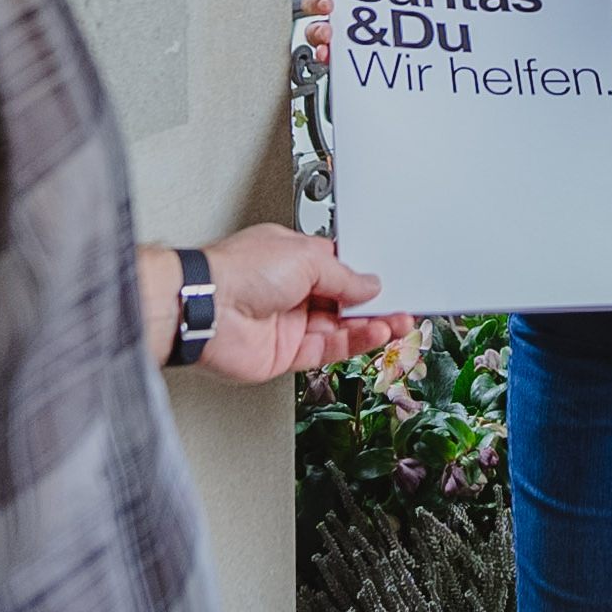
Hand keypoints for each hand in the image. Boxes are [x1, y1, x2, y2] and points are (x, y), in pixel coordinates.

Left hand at [142, 224, 412, 380]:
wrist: (207, 309)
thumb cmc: (238, 270)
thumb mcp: (306, 257)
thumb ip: (344, 276)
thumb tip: (369, 286)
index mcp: (293, 259)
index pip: (340, 268)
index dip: (367, 276)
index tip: (392, 282)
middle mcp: (291, 291)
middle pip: (344, 301)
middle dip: (375, 303)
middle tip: (404, 304)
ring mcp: (289, 324)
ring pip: (340, 328)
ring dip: (372, 324)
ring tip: (399, 321)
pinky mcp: (286, 354)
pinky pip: (328, 350)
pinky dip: (355, 343)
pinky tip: (375, 333)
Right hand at [298, 0, 407, 63]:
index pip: (315, 1)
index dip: (315, 3)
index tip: (327, 5)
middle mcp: (343, 20)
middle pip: (315, 29)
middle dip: (316, 32)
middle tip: (328, 33)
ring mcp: (355, 40)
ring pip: (327, 50)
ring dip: (323, 52)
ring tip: (329, 53)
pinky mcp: (370, 56)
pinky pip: (351, 65)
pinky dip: (344, 67)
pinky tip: (349, 66)